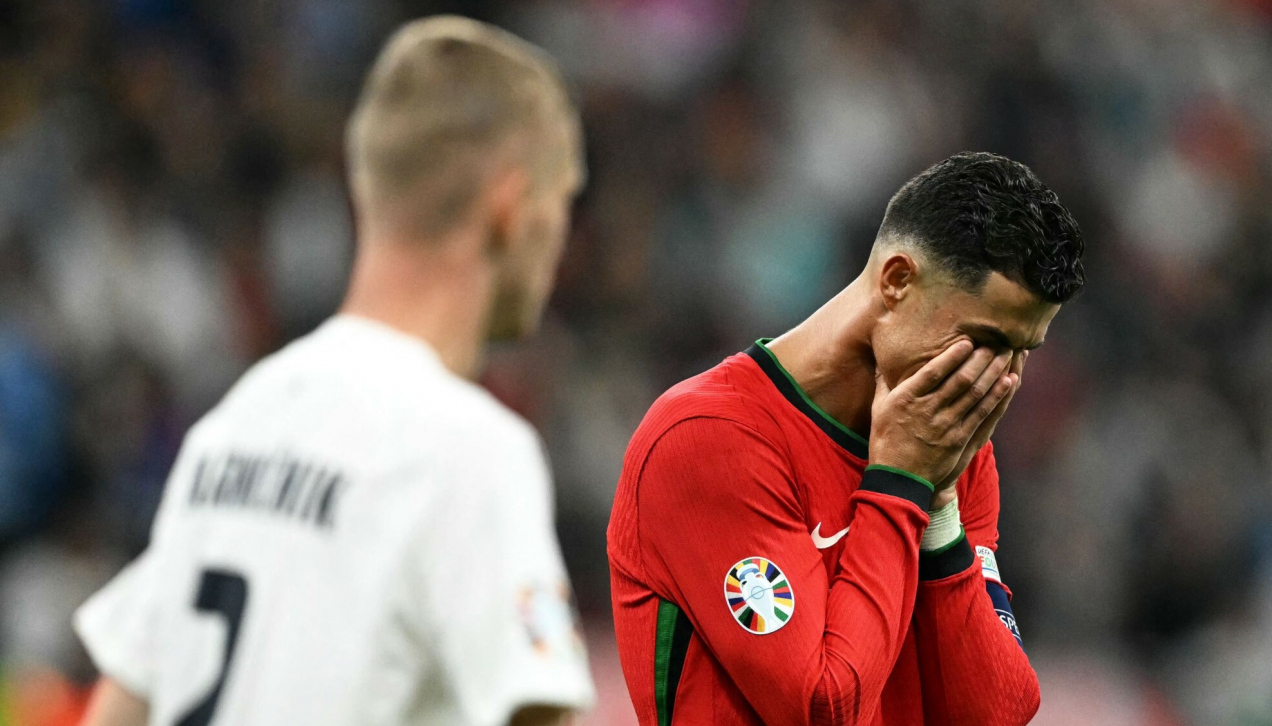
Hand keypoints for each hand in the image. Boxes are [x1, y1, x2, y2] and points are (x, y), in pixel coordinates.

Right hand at [869, 341, 1016, 486]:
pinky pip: (982, 414)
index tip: (968, 340)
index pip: (933, 372)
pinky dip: (997, 396)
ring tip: (1007, 354)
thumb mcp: (878, 409)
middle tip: (997, 341)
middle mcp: (927, 410)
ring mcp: (945, 426)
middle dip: (980, 358)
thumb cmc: (885, 441)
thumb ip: (883, 383)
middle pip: (960, 380)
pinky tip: (1008, 381)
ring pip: (974, 394)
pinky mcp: (958, 440)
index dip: (952, 355)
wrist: (897, 479)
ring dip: (993, 372)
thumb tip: (882, 361)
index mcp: (906, 399)